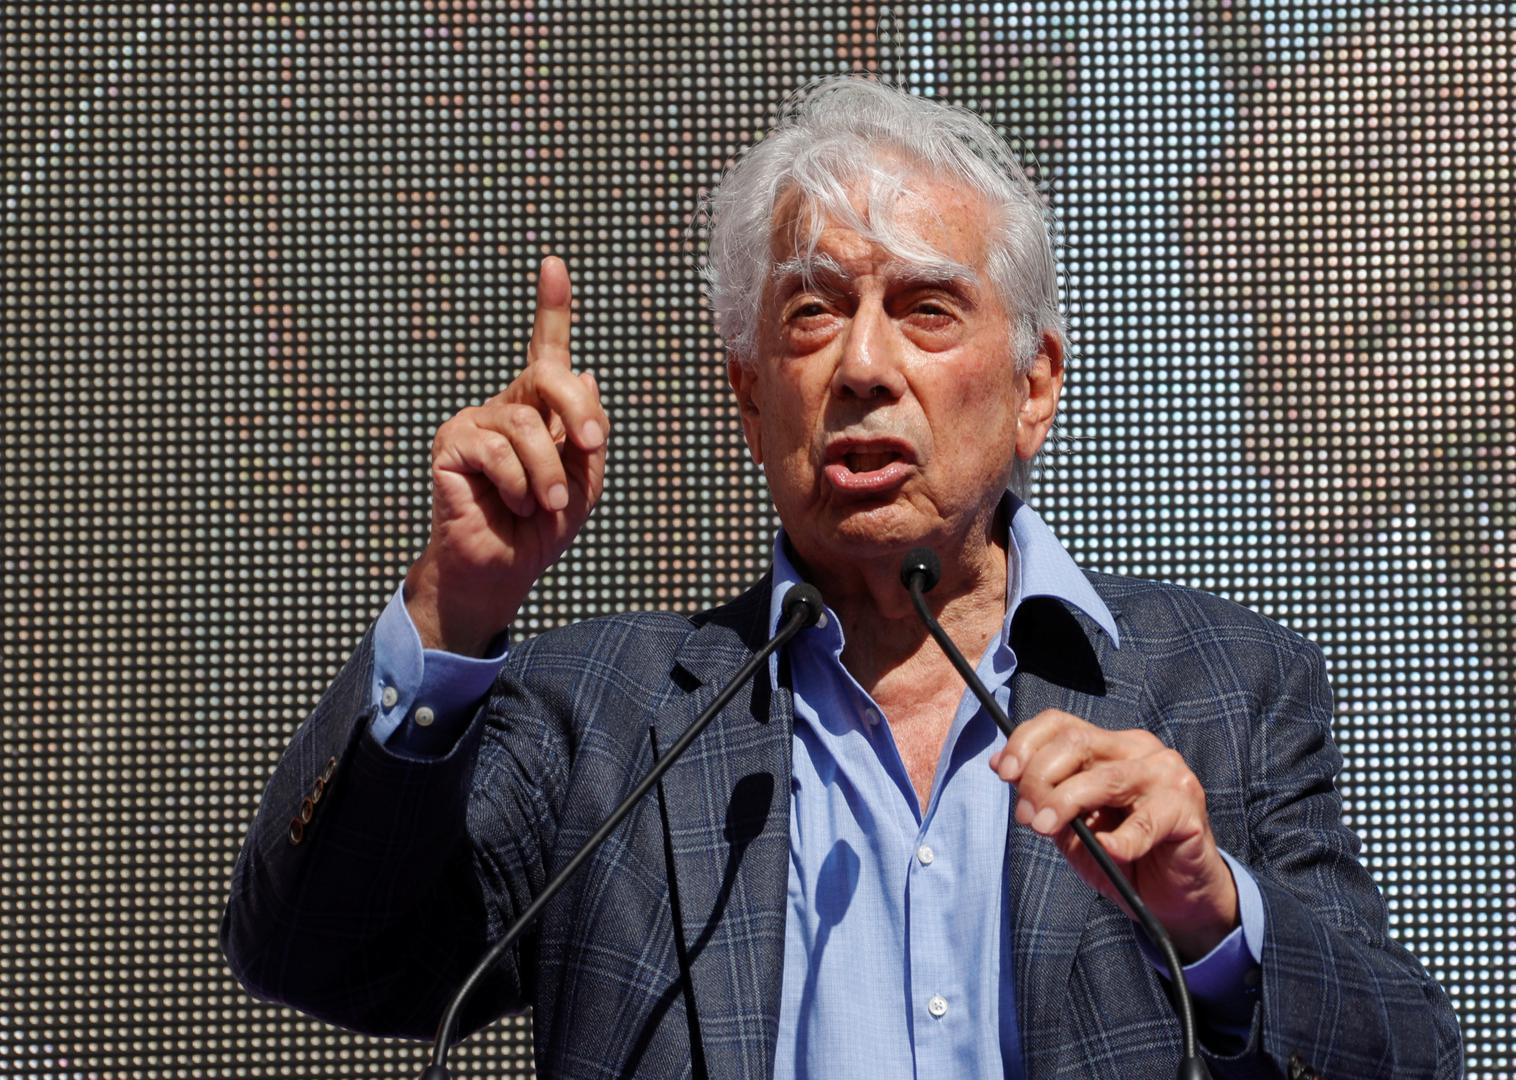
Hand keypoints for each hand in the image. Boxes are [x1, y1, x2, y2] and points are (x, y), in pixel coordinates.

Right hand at [404, 255, 608, 654]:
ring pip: (527, 426)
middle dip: (578, 409)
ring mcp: (474, 422)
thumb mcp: (584, 481)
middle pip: (549, 376)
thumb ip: (588, 432)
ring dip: (548, 472)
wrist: (503, 571)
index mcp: (540, 410)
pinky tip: (513, 504)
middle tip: (592, 446)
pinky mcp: (450, 444)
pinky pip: (497, 450)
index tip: (555, 263)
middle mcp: (506, 407)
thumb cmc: (541, 528)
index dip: (553, 307)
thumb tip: (588, 373)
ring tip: (547, 505)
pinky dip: (517, 484)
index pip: (548, 351)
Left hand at [989, 708, 1238, 961]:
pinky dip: (1121, 840)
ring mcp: (1167, 776)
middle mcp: (1139, 749)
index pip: (1060, 724)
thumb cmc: (1122, 856)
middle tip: (1027, 817)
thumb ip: (1046, 797)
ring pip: (1105, 778)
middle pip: (1076, 743)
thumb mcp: (1073, 827)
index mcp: (1109, 745)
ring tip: (1045, 827)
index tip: (1003, 772)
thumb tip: (1003, 768)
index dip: (1025, 743)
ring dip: (1065, 802)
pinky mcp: (1187, 810)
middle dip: (1039, 778)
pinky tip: (1108, 851)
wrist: (1176, 895)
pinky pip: (1145, 823)